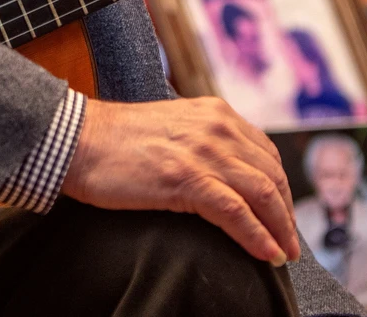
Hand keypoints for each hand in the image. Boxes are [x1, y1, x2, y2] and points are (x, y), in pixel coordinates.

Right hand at [62, 97, 300, 264]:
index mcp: (215, 113)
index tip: (282, 213)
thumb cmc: (114, 141)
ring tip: (284, 254)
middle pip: (271, 174)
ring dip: (280, 229)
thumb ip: (201, 142)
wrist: (78, 139)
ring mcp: (204, 152)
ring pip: (263, 194)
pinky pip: (236, 213)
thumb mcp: (172, 129)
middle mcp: (218, 127)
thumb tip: (221, 175)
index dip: (280, 187)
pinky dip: (258, 236)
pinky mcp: (187, 179)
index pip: (265, 153)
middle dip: (286, 212)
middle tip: (289, 241)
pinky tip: (267, 254)